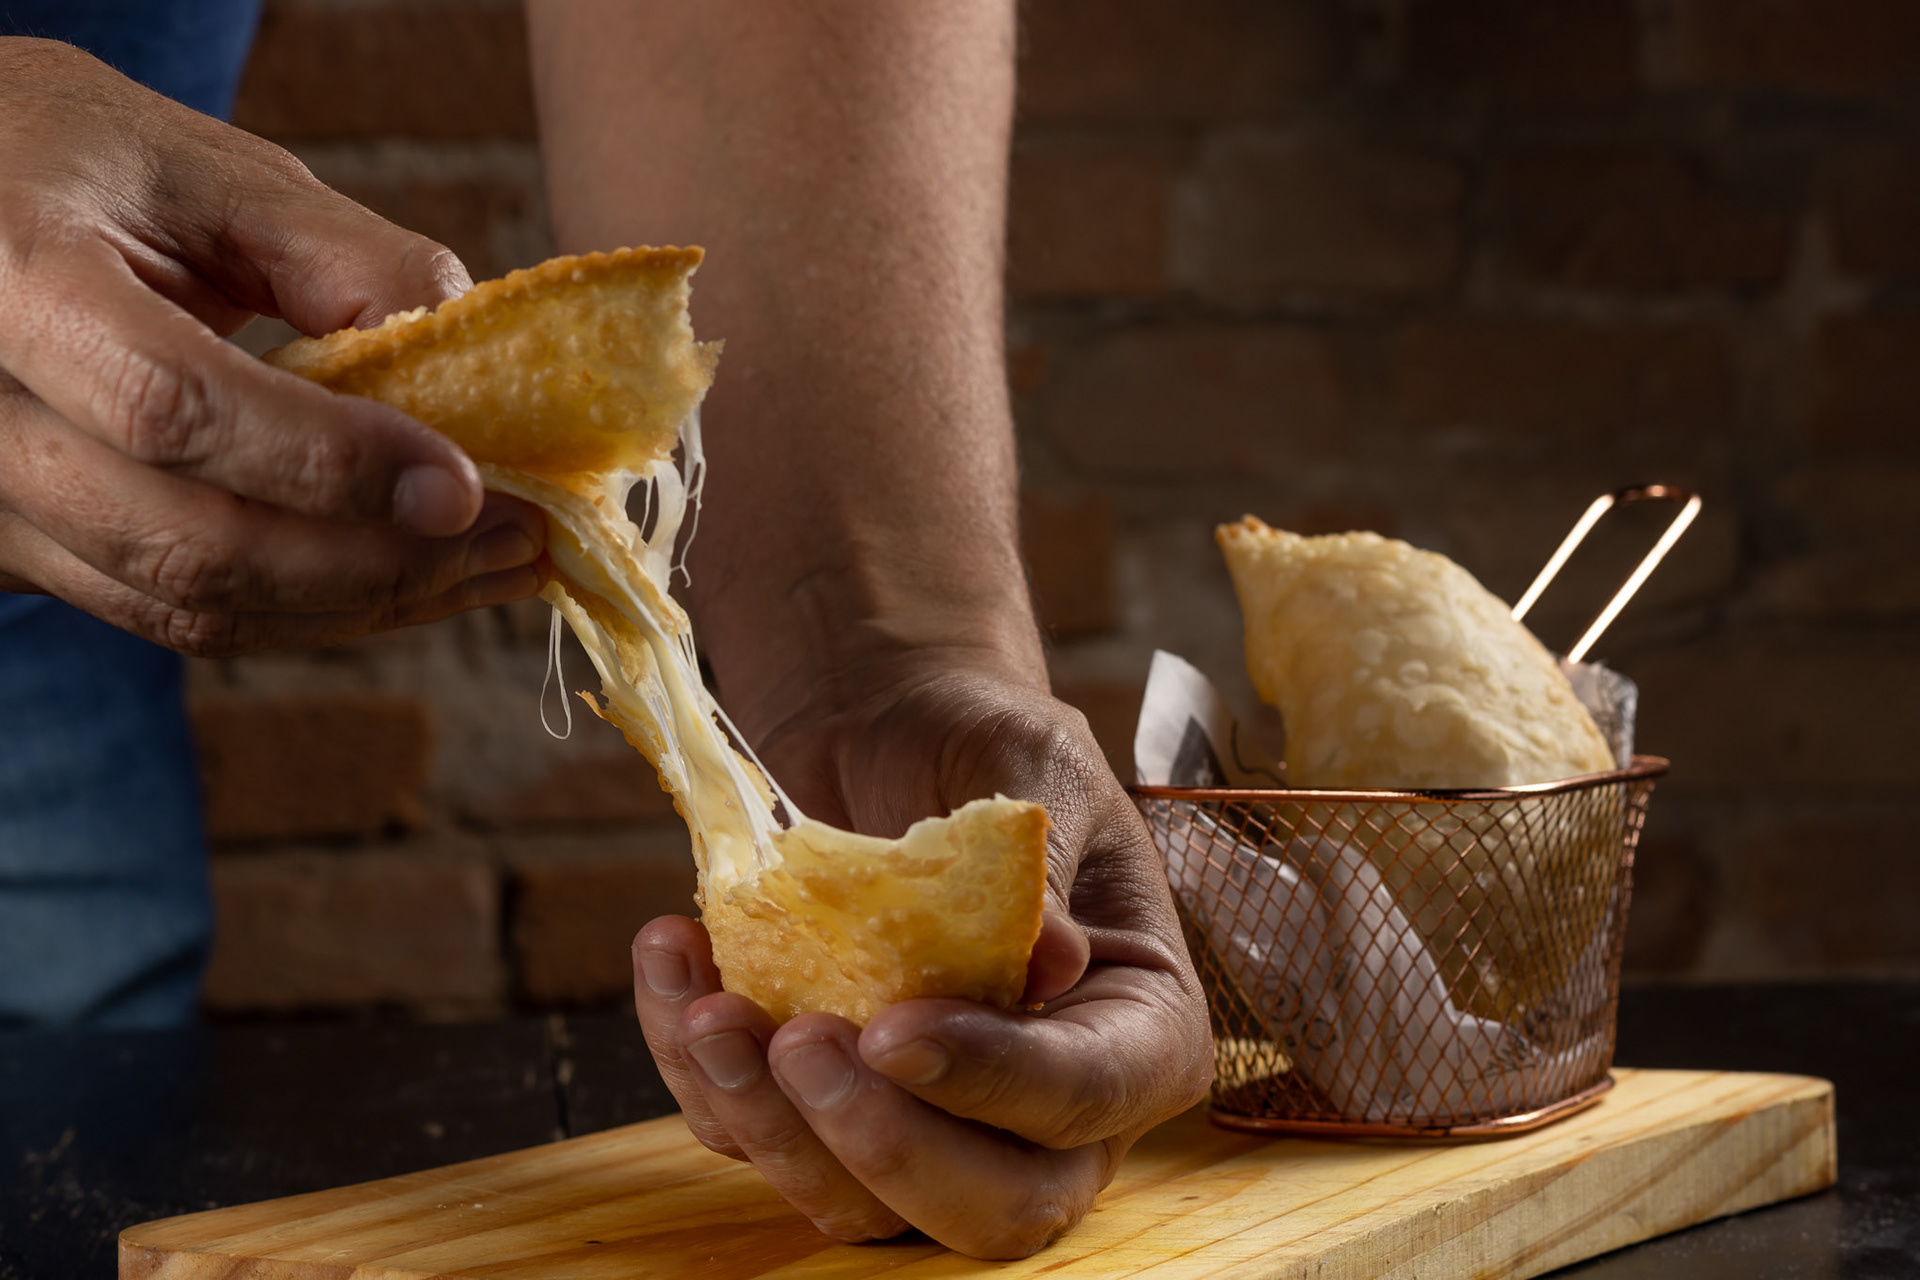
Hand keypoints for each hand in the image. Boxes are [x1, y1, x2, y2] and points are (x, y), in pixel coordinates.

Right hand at [0, 38, 543, 655]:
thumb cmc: (89, 168)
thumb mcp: (213, 173)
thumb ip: (344, 258)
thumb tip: (478, 362)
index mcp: (16, 280)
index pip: (176, 406)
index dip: (332, 462)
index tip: (467, 484)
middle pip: (189, 539)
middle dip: (378, 559)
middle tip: (521, 537)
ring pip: (192, 604)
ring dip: (365, 604)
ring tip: (493, 567)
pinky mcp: (31, 555)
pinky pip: (181, 617)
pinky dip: (313, 614)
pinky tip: (412, 582)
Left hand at [631, 655, 1212, 1258]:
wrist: (882, 729)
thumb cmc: (977, 743)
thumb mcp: (1029, 760)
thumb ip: (1043, 858)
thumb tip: (1058, 962)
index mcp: (1134, 1026)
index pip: (1089, 1094)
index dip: (996, 1081)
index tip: (895, 1029)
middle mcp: (1045, 1107)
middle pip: (992, 1206)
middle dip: (887, 1146)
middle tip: (802, 1041)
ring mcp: (930, 1122)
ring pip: (861, 1204)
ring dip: (771, 1125)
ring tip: (709, 1010)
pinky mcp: (825, 1109)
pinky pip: (755, 1138)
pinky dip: (699, 1069)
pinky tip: (675, 961)